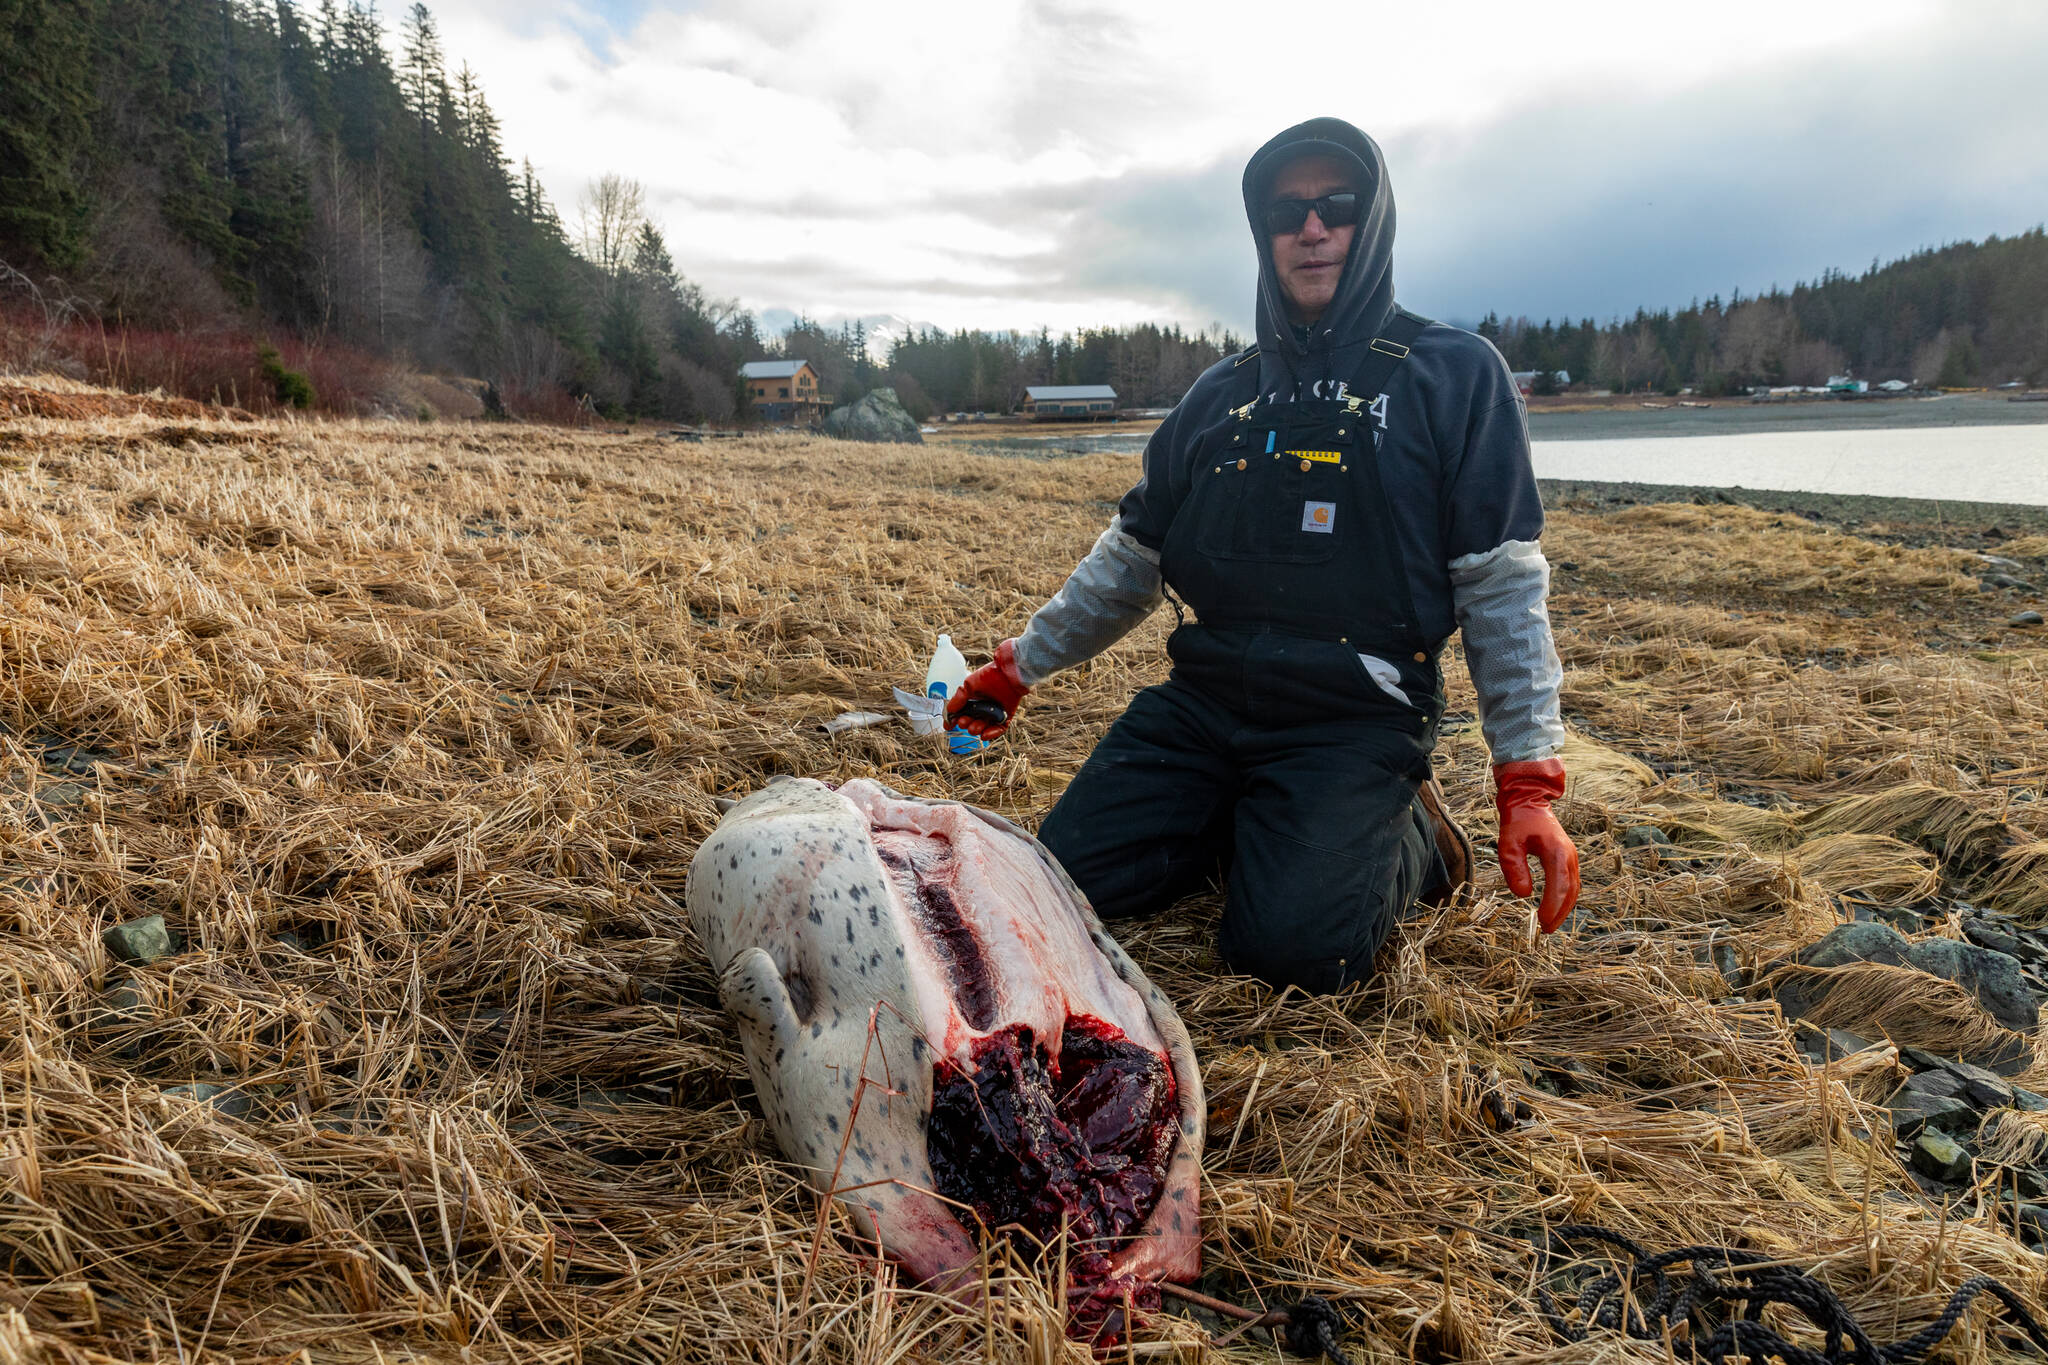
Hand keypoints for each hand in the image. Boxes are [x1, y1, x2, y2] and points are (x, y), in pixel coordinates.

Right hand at [945, 638, 1030, 739]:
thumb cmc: (988, 676)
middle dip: (966, 724)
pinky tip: (984, 735)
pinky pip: (999, 729)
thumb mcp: (968, 686)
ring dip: (977, 729)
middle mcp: (983, 707)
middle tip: (964, 722)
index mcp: (973, 700)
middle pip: (972, 722)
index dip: (954, 720)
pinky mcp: (1005, 716)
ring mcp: (994, 712)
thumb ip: (958, 699)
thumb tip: (949, 711)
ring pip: (984, 727)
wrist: (1008, 674)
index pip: (961, 713)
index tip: (948, 726)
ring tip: (974, 727)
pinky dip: (992, 734)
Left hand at [1494, 758, 1579, 931]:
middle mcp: (1569, 856)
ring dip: (1563, 908)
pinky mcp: (1567, 859)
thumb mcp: (1508, 843)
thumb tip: (1523, 895)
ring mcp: (1570, 857)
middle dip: (1559, 913)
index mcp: (1557, 851)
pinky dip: (1564, 898)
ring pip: (1572, 889)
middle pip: (1570, 891)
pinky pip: (1569, 883)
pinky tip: (1553, 909)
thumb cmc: (1517, 821)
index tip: (1542, 923)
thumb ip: (1514, 868)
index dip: (1552, 907)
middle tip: (1545, 930)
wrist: (1529, 800)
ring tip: (1549, 925)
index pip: (1558, 886)